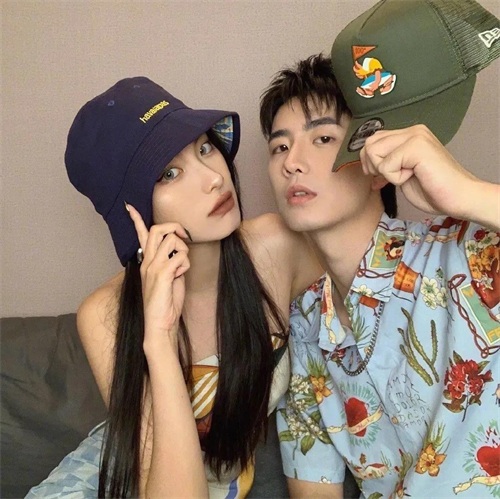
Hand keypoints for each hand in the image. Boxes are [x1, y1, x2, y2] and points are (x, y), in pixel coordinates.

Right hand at [127, 204, 189, 351]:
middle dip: (174, 227)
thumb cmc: (166, 303)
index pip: (140, 235)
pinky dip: (185, 265)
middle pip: (157, 229)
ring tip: (181, 267)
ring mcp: (153, 266)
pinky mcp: (162, 274)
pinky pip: (180, 257)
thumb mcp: (169, 278)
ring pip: (172, 241)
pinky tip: (180, 276)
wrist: (159, 324)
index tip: (130, 207)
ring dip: (184, 250)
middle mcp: (147, 261)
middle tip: (184, 237)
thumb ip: (171, 262)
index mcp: (146, 261)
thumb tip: (180, 253)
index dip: (136, 219)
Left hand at [360, 124, 479, 218]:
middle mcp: (412, 130)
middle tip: (391, 178)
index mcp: (409, 134)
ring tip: (405, 176)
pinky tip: (413, 177)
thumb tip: (365, 166)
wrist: (459, 197)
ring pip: (373, 152)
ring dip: (384, 171)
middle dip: (373, 166)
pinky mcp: (416, 147)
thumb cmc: (433, 189)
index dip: (371, 162)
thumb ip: (387, 164)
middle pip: (369, 144)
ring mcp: (415, 136)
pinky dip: (395, 178)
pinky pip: (385, 165)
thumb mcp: (401, 173)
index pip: (373, 140)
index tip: (381, 178)